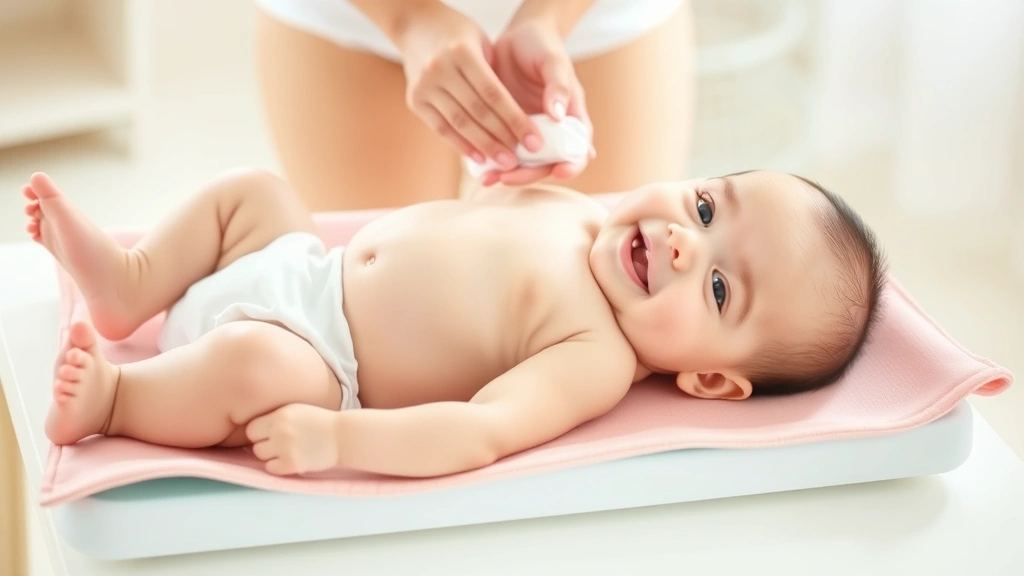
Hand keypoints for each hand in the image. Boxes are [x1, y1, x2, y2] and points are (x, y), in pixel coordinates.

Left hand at [246, 404, 339, 475]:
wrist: (344, 435)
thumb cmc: (321, 423)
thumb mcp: (297, 410)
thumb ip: (277, 417)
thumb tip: (254, 430)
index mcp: (281, 415)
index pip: (252, 428)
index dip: (259, 433)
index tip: (269, 436)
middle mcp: (280, 430)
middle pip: (254, 443)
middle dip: (265, 445)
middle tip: (279, 446)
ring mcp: (286, 447)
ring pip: (261, 456)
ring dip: (271, 457)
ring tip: (286, 453)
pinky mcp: (292, 463)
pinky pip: (271, 468)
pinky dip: (279, 467)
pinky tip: (291, 461)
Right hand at [395, 3, 541, 169]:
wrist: (416, 26)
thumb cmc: (459, 37)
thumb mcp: (482, 44)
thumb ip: (496, 78)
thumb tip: (518, 121)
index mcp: (462, 52)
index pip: (494, 94)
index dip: (515, 120)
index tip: (534, 140)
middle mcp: (439, 69)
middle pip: (477, 111)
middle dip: (502, 138)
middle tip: (523, 158)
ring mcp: (424, 86)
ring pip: (459, 123)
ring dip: (484, 146)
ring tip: (504, 163)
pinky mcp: (414, 100)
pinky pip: (441, 128)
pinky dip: (461, 145)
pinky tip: (479, 158)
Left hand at [484, 19, 594, 186]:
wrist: (516, 37)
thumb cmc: (543, 46)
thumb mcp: (554, 62)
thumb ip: (558, 87)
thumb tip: (559, 114)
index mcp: (570, 119)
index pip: (578, 151)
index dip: (571, 165)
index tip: (559, 171)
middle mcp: (551, 131)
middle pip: (545, 165)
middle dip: (528, 175)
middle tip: (508, 177)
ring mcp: (528, 133)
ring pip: (521, 163)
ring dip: (506, 174)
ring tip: (488, 179)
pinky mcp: (505, 129)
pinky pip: (500, 150)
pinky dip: (489, 160)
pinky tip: (475, 166)